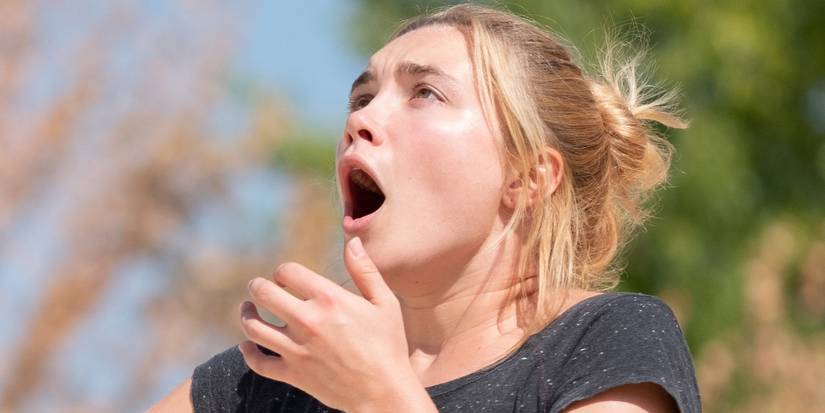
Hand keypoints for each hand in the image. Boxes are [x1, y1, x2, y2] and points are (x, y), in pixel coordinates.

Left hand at [238, 237, 429, 411]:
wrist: (384, 393)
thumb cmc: (389, 345)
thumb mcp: (384, 303)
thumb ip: (365, 270)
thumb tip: (351, 241)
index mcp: (329, 299)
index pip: (288, 272)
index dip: (283, 271)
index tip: (286, 277)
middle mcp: (307, 321)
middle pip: (263, 293)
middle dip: (257, 286)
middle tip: (257, 287)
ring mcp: (296, 349)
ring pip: (253, 326)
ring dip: (246, 314)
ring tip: (248, 309)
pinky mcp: (292, 374)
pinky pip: (258, 362)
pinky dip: (248, 352)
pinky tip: (247, 344)